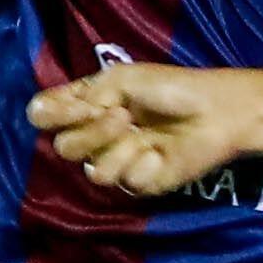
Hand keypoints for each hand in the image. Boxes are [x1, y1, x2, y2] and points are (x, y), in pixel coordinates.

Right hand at [24, 64, 254, 197]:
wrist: (216, 111)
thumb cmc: (173, 88)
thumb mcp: (124, 78)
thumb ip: (87, 95)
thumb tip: (53, 112)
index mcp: (89, 107)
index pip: (45, 117)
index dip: (50, 115)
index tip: (74, 105)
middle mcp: (98, 136)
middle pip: (64, 148)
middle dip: (91, 131)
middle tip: (123, 115)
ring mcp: (119, 161)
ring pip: (92, 170)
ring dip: (117, 149)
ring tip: (143, 135)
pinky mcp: (142, 183)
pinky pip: (127, 181)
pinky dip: (144, 164)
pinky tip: (162, 154)